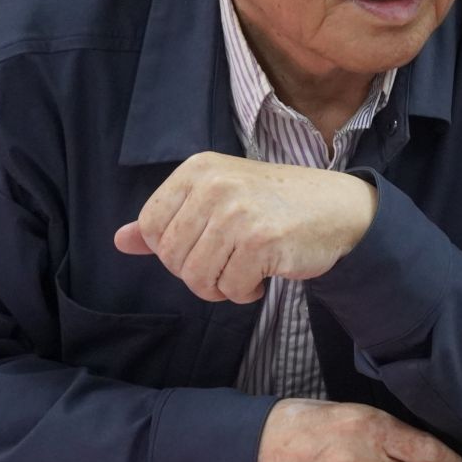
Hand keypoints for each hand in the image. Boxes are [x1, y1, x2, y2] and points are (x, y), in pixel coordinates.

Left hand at [113, 153, 377, 302]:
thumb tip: (121, 241)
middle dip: (199, 273)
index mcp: (198, 169)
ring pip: (198, 278)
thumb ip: (169, 219)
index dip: (173, 251)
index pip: (151, 226)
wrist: (339, 208)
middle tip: (230, 262)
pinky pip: (231, 288)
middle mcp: (214, 185)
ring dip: (223, 287)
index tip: (204, 246)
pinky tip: (264, 274)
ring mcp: (238, 212)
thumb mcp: (217, 199)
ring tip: (246, 269)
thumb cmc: (275, 204)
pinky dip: (246, 292)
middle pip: (172, 257)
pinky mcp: (262, 240)